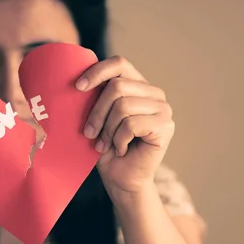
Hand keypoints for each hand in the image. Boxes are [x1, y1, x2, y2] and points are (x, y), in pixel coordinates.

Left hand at [76, 55, 174, 193]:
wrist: (122, 179)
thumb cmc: (107, 148)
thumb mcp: (97, 116)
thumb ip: (95, 95)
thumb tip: (78, 77)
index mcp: (138, 85)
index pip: (119, 64)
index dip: (97, 72)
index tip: (78, 88)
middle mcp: (155, 93)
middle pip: (117, 87)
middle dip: (97, 112)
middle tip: (90, 133)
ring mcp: (163, 109)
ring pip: (123, 106)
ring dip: (108, 130)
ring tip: (105, 144)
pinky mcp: (166, 126)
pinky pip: (131, 124)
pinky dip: (119, 140)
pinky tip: (122, 149)